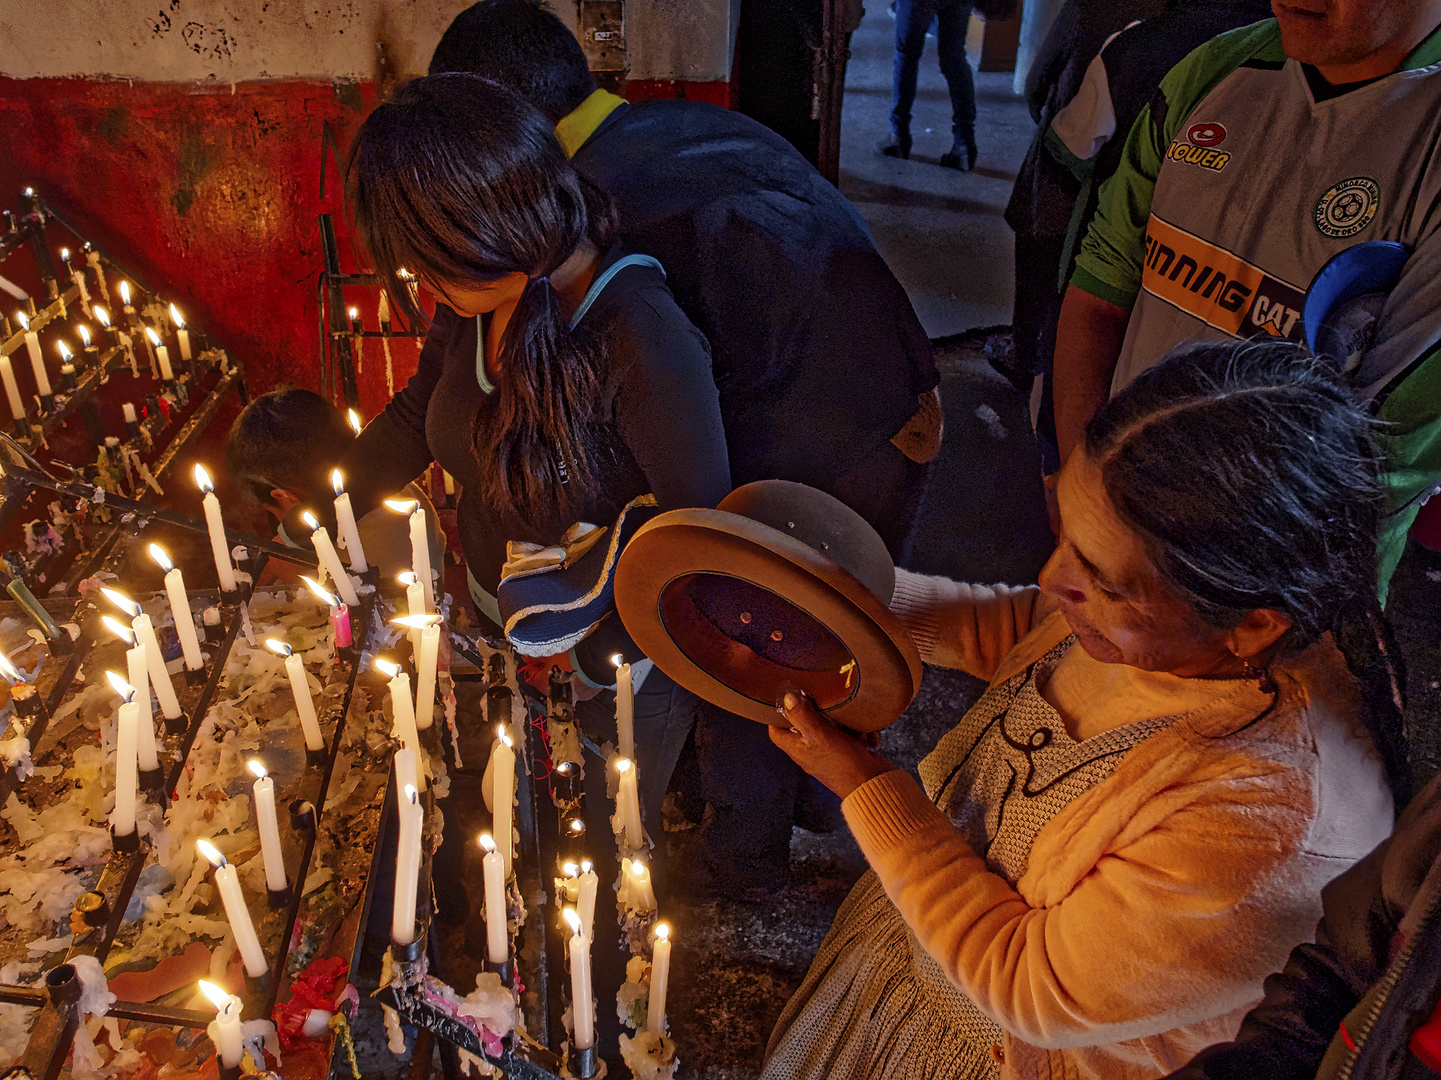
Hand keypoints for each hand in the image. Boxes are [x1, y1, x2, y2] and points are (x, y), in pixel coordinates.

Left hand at [769, 692, 895, 799]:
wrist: (873, 784)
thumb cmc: (843, 764)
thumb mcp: (819, 734)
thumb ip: (802, 715)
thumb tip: (787, 698)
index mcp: (797, 749)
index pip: (776, 732)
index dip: (778, 715)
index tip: (789, 699)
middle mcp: (811, 751)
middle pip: (806, 725)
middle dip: (819, 712)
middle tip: (827, 702)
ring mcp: (830, 753)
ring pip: (832, 728)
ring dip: (845, 723)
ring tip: (854, 725)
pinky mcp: (849, 752)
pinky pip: (852, 736)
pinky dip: (861, 734)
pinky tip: (867, 738)